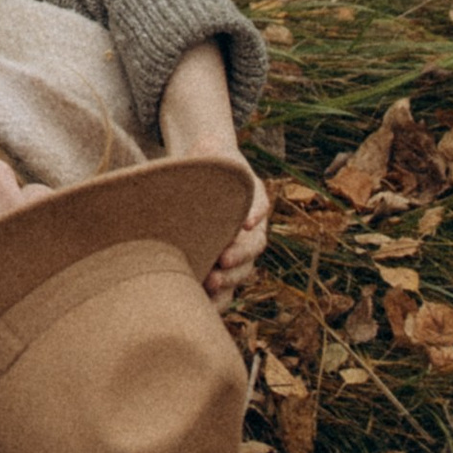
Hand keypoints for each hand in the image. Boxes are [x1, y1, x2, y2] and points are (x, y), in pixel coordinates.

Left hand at [156, 38, 268, 297]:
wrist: (195, 178)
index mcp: (252, 203)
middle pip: (251, 250)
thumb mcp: (210, 154)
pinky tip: (202, 307)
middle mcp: (249, 231)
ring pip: (239, 274)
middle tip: (219, 264)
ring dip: (227, 283)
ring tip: (209, 286)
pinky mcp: (218, 268)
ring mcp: (235, 252)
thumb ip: (211, 152)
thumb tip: (208, 145)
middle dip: (238, 260)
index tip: (242, 226)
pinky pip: (223, 291)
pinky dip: (216, 300)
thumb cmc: (205, 164)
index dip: (251, 225)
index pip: (257, 216)